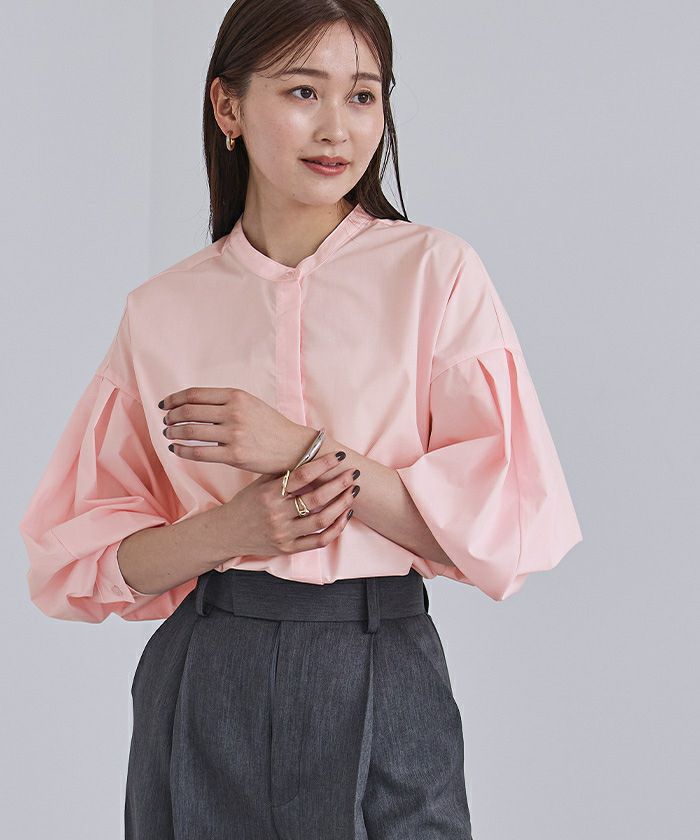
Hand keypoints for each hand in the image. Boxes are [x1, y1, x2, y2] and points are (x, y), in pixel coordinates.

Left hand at [159, 386, 310, 473]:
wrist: (294, 448)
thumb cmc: (271, 427)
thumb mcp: (251, 404)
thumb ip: (226, 402)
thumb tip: (193, 404)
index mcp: (237, 396)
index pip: (195, 394)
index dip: (175, 399)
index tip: (165, 404)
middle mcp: (235, 413)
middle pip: (189, 411)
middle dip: (171, 416)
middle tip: (166, 420)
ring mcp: (234, 435)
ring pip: (190, 431)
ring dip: (173, 432)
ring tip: (169, 433)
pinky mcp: (234, 456)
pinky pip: (198, 453)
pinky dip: (182, 450)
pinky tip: (176, 449)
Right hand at [220, 450, 359, 556]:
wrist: (227, 533)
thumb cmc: (246, 504)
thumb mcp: (259, 484)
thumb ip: (283, 471)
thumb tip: (310, 451)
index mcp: (269, 494)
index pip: (301, 476)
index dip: (323, 464)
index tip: (339, 456)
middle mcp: (276, 514)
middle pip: (317, 499)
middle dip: (339, 484)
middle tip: (353, 473)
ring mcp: (284, 533)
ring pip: (322, 521)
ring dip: (342, 505)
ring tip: (352, 492)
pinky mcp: (288, 548)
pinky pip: (319, 541)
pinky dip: (336, 529)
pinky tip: (345, 515)